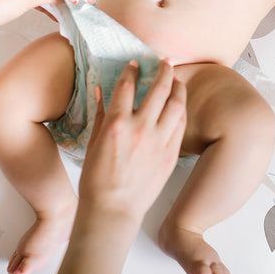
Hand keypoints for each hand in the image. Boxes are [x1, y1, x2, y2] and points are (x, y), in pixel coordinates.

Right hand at [78, 59, 186, 223]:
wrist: (113, 211)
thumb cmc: (97, 180)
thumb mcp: (93, 143)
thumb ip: (101, 114)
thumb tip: (100, 91)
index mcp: (117, 124)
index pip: (127, 85)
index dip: (132, 70)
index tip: (135, 63)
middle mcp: (140, 128)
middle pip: (159, 88)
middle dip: (164, 70)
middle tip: (166, 62)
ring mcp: (158, 141)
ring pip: (176, 104)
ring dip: (178, 87)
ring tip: (178, 80)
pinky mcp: (170, 154)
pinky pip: (180, 125)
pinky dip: (181, 111)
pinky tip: (180, 105)